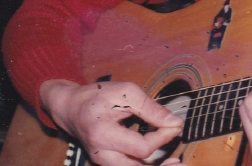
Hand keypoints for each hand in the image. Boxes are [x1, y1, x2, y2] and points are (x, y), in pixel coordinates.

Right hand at [39, 79, 183, 165]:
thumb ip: (151, 109)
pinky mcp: (106, 161)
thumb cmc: (97, 96)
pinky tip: (162, 163)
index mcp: (103, 135)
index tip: (175, 124)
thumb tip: (175, 122)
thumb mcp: (126, 93)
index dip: (163, 138)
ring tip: (176, 164)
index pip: (141, 147)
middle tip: (181, 161)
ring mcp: (102, 160)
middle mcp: (101, 154)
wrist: (70, 107)